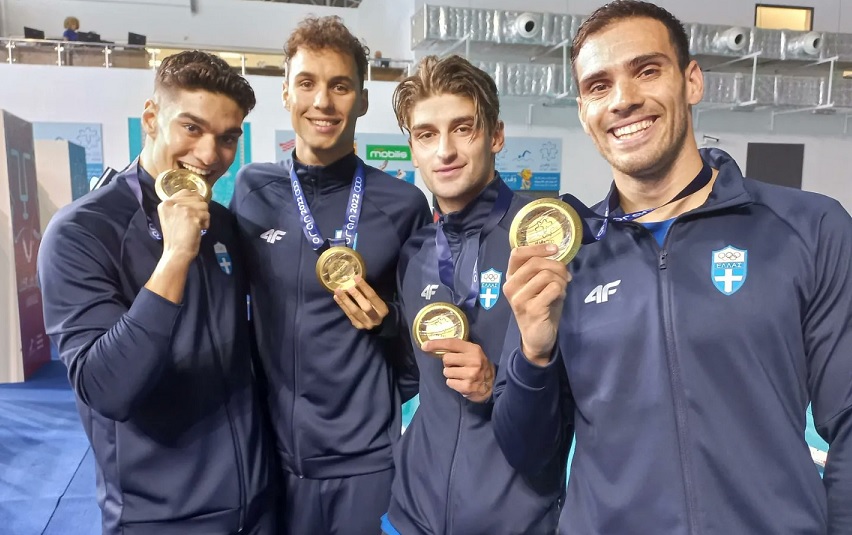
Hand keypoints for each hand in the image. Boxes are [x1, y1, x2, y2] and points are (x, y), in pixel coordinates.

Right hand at [158, 189, 208, 262]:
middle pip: (197, 197)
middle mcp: (172, 203)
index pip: (186, 192)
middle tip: (194, 221)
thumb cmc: (175, 237)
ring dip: (203, 216)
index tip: (193, 212)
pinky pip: (207, 215)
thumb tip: (197, 197)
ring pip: (204, 205)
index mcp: (165, 203)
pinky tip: (199, 230)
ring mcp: (182, 209)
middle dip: (200, 209)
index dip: (194, 200)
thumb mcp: (171, 217)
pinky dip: (206, 223)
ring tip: (196, 226)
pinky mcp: (192, 216)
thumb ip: (179, 206)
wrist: (176, 252)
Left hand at [333, 276, 389, 329]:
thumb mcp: (375, 300)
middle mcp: (375, 318)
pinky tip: (336, 297)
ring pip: (354, 312)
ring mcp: (366, 324)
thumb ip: (367, 293)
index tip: (356, 277)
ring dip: (345, 300)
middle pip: (366, 307)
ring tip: (337, 291)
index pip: (373, 296)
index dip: (364, 287)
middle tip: (348, 287)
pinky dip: (342, 305)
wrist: (377, 323)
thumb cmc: (376, 307)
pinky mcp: (358, 326)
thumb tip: (355, 280)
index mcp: (382, 309)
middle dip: (356, 296)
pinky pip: (349, 315)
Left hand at [421, 338, 494, 402]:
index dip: (436, 344)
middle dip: (448, 363)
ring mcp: (470, 374)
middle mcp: (473, 360)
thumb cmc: (479, 366)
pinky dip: (453, 383)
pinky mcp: (467, 386)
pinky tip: (461, 382)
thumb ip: (459, 349)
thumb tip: (435, 345)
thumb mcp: (473, 353)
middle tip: (457, 366)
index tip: (424, 346)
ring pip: (446, 372)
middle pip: (446, 359)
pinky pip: (449, 382)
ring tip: (460, 375)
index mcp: (473, 349)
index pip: (451, 343)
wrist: (491, 385)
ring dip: (450, 374)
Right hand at [503, 244, 570, 365]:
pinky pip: (553, 289)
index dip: (537, 248)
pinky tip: (560, 297)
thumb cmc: (540, 306)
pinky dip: (561, 291)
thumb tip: (558, 254)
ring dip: (560, 280)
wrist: (538, 336)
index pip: (517, 253)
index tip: (555, 249)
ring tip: (561, 289)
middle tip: (566, 276)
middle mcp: (510, 286)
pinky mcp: (532, 309)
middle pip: (535, 263)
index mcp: (511, 277)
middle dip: (557, 266)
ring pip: (546, 275)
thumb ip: (543, 269)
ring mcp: (519, 299)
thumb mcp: (539, 284)